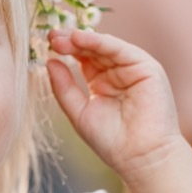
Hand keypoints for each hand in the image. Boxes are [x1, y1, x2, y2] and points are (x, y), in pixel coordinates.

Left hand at [46, 30, 182, 179]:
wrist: (140, 157)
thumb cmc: (111, 141)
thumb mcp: (79, 112)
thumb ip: (64, 87)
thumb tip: (49, 62)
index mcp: (102, 83)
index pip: (82, 59)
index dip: (65, 50)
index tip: (45, 44)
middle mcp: (118, 73)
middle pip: (92, 49)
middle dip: (70, 41)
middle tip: (49, 35)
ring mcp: (133, 69)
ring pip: (105, 47)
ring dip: (82, 39)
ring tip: (61, 37)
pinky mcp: (147, 68)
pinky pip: (121, 50)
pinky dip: (101, 42)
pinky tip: (81, 38)